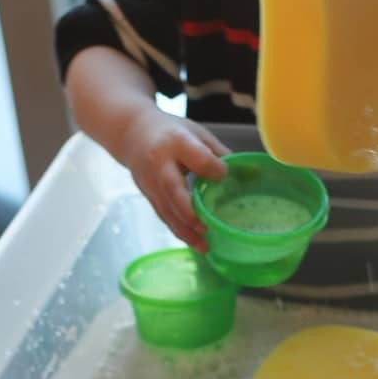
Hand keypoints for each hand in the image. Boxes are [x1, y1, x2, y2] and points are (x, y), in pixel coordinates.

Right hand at [119, 106, 227, 250]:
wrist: (132, 133)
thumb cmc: (170, 131)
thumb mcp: (194, 132)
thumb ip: (216, 153)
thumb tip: (246, 174)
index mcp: (176, 142)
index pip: (195, 158)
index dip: (212, 168)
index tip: (224, 175)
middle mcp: (160, 164)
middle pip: (174, 190)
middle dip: (190, 212)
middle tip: (207, 228)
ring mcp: (151, 182)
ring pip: (167, 210)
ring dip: (186, 231)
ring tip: (204, 246)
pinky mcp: (149, 196)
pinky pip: (164, 216)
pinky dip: (179, 231)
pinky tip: (195, 243)